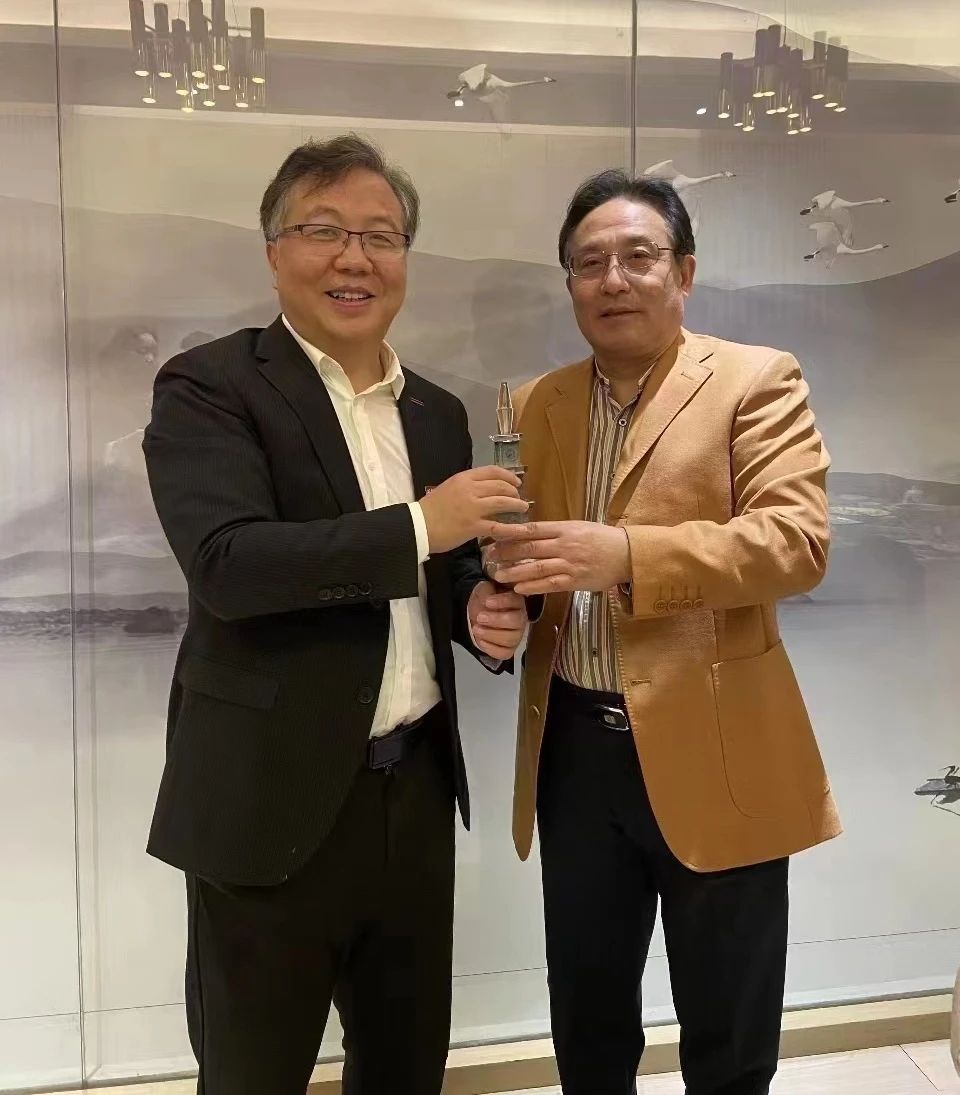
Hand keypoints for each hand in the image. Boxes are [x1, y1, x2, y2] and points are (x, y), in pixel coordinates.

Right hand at [420, 467, 527, 554]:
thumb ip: (466, 487)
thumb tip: (483, 490)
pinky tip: (521, 529)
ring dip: (516, 504)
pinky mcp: (474, 526)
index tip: (516, 481)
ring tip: (523, 508)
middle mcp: (470, 490)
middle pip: (500, 486)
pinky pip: (498, 527)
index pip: (492, 471)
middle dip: (514, 491)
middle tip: (518, 497)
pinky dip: (513, 528)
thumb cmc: (430, 509)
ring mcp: (473, 508)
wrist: (418, 526)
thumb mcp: (448, 488)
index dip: (508, 475)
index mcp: (463, 478)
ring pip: (503, 502)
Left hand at [467, 580, 526, 659]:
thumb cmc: (484, 601)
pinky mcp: (509, 649)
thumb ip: (488, 592)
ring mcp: (516, 635)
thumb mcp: (484, 590)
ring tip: (476, 629)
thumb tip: (488, 598)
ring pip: (510, 639)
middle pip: (516, 621)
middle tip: (480, 617)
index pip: (515, 601)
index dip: (502, 602)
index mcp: (516, 601)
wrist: (477, 614)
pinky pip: (504, 653)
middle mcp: (520, 618)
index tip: (487, 602)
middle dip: (496, 620)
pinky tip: (481, 640)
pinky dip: (491, 648)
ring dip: (491, 634)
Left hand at [487, 520, 630, 594]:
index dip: (510, 533)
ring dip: (515, 572)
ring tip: (498, 575)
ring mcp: (570, 564)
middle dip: (506, 553)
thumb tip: (530, 533)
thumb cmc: (602, 539)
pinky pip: (550, 584)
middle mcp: (565, 545)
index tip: (493, 536)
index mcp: (564, 529)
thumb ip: (556, 531)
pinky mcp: (575, 580)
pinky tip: (518, 589)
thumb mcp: (579, 527)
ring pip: (536, 568)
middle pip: (529, 548)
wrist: (627, 554)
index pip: (532, 529)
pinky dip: (533, 587)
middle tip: (489, 557)